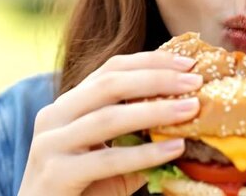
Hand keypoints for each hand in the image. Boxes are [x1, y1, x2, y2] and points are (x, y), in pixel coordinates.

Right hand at [18, 51, 201, 195]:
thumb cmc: (84, 187)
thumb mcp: (111, 151)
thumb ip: (138, 132)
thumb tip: (188, 111)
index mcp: (68, 104)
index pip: (111, 69)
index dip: (151, 61)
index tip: (188, 63)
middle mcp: (53, 115)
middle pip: (110, 85)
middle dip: (157, 79)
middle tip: (195, 81)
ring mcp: (49, 144)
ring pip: (109, 118)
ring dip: (156, 111)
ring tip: (192, 109)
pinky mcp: (55, 174)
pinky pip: (107, 160)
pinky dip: (144, 154)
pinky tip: (175, 148)